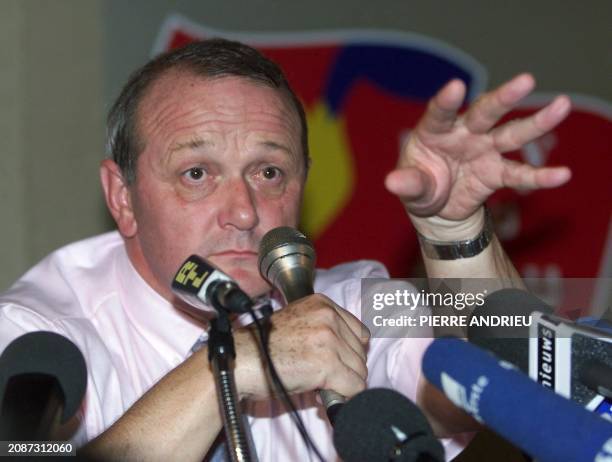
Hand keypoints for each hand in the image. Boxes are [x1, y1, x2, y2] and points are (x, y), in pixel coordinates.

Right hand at [234, 294, 369, 399]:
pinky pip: (354, 387)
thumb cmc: (262, 347)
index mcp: (322, 303)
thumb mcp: (297, 324)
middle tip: (321, 376)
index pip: (360, 332)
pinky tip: (321, 392)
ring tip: (316, 382)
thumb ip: (325, 330)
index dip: (349, 352)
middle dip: (345, 369)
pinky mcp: (327, 363)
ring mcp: (328, 338)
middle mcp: (328, 316)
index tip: (336, 362)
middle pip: (361, 353)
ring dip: (343, 383)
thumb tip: (351, 356)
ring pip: (359, 371)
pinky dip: (342, 396)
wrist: (240, 360)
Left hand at [385, 73, 571, 237]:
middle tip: (526, 80)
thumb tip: (392, 182)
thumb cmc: (420, 187)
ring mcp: (484, 150)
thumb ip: (407, 183)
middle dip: (504, 97)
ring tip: (562, 106)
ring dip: (536, 122)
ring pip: (511, 133)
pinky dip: (540, 176)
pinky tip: (562, 175)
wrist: (438, 208)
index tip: (455, 86)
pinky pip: (520, 174)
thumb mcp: (410, 187)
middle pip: (486, 112)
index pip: (441, 112)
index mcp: (435, 131)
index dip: (447, 100)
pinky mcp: (497, 173)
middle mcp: (464, 134)